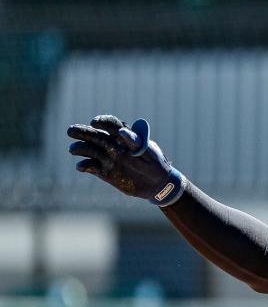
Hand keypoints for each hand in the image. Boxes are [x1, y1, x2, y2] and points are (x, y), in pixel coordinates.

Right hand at [67, 115, 183, 205]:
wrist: (157, 185)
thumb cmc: (156, 164)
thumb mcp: (149, 153)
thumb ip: (135, 143)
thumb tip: (121, 131)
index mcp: (125, 137)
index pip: (111, 124)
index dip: (102, 122)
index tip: (95, 123)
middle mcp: (113, 145)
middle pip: (95, 135)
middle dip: (82, 132)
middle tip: (70, 131)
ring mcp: (107, 158)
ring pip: (89, 150)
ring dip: (80, 148)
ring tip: (73, 150)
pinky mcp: (104, 171)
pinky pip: (91, 167)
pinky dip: (84, 166)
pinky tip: (81, 166)